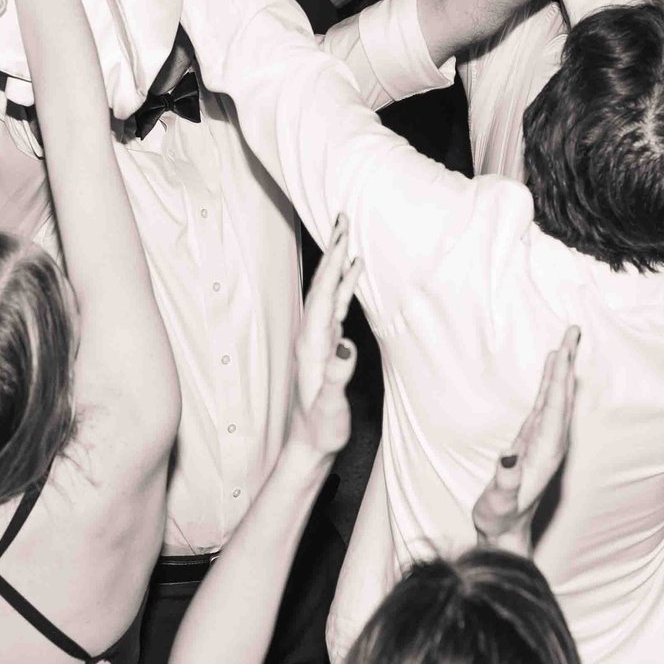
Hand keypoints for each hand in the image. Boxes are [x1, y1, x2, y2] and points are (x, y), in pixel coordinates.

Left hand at [284, 218, 361, 463]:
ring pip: (329, 292)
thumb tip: (347, 345)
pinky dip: (345, 286)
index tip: (343, 235)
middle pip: (322, 285)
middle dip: (333, 251)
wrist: (310, 445)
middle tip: (342, 218)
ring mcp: (319, 339)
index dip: (333, 264)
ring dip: (338, 264)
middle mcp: (312, 336)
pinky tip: (353, 275)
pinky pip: (336, 306)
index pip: (323, 294)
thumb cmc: (321, 428)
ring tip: (348, 236)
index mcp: (312, 344)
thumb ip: (337, 377)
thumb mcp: (329, 406)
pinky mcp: (327, 346)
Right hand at [474, 327, 577, 552]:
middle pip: (562, 396)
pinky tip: (551, 372)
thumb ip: (505, 481)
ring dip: (561, 370)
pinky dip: (549, 385)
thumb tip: (507, 457)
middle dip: (567, 364)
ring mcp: (544, 442)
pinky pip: (545, 405)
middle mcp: (550, 444)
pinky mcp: (534, 442)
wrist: (505, 533)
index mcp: (545, 452)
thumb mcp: (499, 503)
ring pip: (556, 399)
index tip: (561, 351)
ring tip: (566, 342)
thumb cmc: (500, 519)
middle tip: (573, 330)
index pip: (554, 408)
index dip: (558, 378)